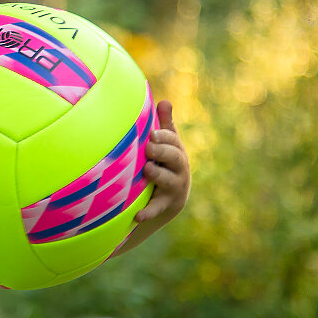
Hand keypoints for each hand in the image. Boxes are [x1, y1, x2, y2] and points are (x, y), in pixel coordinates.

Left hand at [115, 100, 190, 255]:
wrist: (169, 198)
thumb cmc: (164, 163)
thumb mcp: (166, 145)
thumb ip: (165, 125)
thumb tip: (165, 101)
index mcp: (177, 151)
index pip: (173, 141)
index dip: (164, 137)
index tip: (151, 133)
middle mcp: (179, 169)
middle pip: (175, 158)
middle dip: (162, 152)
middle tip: (148, 147)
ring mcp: (173, 188)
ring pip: (169, 181)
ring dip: (158, 175)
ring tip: (147, 170)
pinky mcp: (165, 205)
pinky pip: (157, 208)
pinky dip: (149, 212)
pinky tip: (137, 216)